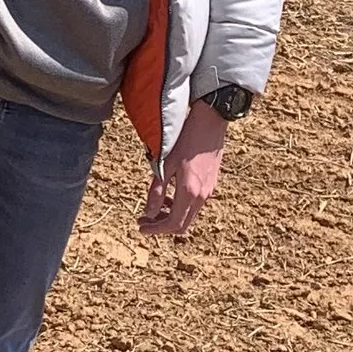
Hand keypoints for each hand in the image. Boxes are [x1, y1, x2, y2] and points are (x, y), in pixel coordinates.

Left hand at [138, 99, 228, 241]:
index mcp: (190, 192)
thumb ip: (157, 191)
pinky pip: (194, 205)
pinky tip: (170, 196)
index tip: (141, 226)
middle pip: (182, 225)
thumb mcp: (165, 164)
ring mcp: (209, 191)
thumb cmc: (186, 139)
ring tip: (154, 207)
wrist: (211, 122)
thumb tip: (148, 213)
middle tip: (144, 219)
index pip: (172, 224)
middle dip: (161, 226)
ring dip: (171, 216)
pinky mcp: (211, 185)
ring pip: (188, 216)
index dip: (155, 229)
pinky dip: (180, 207)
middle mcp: (202, 196)